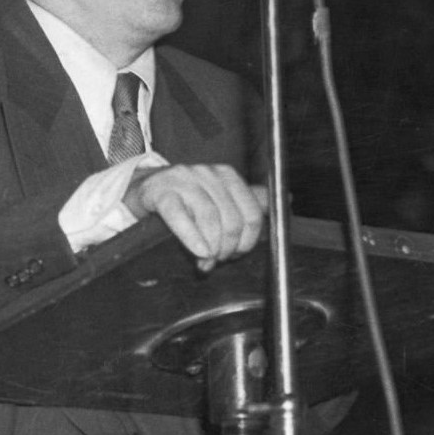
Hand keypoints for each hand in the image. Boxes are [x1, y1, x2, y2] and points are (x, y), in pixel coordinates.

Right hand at [122, 164, 268, 271]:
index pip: (251, 214)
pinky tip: (198, 251)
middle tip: (217, 260)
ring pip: (209, 219)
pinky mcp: (161, 191)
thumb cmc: (185, 199)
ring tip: (204, 261)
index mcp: (227, 175)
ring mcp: (183, 180)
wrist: (145, 190)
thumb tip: (288, 199)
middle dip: (227, 248)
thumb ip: (250, 201)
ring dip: (210, 248)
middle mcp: (208, 173)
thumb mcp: (219, 197)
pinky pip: (180, 217)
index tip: (236, 254)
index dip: (247, 241)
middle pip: (232, 219)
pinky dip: (191, 238)